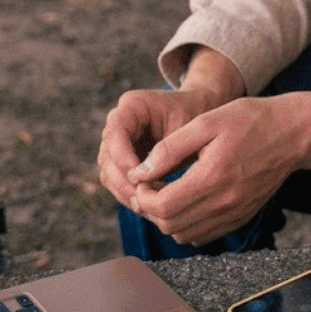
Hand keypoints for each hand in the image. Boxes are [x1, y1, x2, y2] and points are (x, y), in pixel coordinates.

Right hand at [96, 87, 226, 205]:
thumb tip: (144, 178)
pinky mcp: (124, 159)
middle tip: (142, 199)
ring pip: (109, 172)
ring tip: (146, 206)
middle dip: (123, 180)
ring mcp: (119, 142)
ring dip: (125, 191)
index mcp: (133, 105)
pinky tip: (149, 205)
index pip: (115, 133)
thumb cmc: (199, 116)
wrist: (203, 114)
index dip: (123, 158)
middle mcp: (120, 122)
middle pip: (107, 156)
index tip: (140, 178)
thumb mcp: (188, 128)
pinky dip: (130, 194)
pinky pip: (118, 181)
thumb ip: (167, 149)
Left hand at [122, 91, 310, 245]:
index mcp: (213, 176)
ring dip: (167, 219)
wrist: (292, 133)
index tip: (141, 180)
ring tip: (166, 194)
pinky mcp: (241, 217)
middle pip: (170, 225)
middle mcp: (225, 202)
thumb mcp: (206, 123)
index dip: (142, 196)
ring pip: (185, 235)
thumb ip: (170, 149)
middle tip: (148, 187)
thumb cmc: (250, 120)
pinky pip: (204, 235)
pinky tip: (186, 202)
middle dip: (151, 209)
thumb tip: (140, 172)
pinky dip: (187, 225)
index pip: (163, 205)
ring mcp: (235, 213)